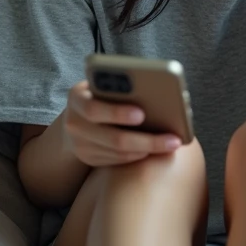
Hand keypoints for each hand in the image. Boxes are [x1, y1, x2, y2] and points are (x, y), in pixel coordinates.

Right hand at [62, 80, 182, 166]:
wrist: (75, 116)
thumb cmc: (99, 93)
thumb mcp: (100, 85)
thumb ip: (117, 86)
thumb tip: (153, 90)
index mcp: (76, 98)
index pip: (94, 108)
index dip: (118, 112)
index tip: (142, 114)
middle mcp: (73, 123)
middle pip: (113, 138)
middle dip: (146, 139)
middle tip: (172, 138)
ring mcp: (79, 145)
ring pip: (118, 153)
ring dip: (148, 149)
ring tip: (172, 144)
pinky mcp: (88, 158)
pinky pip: (117, 160)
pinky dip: (138, 155)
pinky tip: (157, 149)